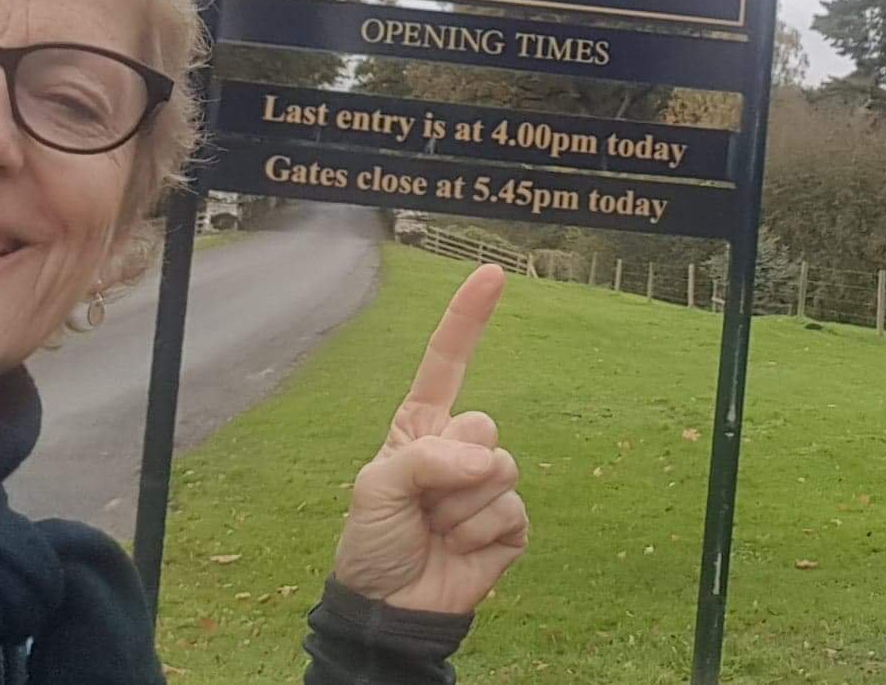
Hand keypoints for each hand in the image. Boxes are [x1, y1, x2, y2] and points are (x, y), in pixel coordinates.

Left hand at [332, 263, 528, 613]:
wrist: (389, 610)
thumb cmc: (373, 543)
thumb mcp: (377, 488)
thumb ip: (426, 458)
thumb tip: (483, 459)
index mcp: (423, 427)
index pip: (447, 363)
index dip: (468, 318)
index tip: (491, 275)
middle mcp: (459, 449)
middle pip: (484, 422)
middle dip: (452, 466)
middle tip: (424, 505)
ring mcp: (488, 486)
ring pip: (501, 468)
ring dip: (462, 509)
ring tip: (437, 531)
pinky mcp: (509, 525)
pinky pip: (512, 511)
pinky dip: (480, 535)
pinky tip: (460, 551)